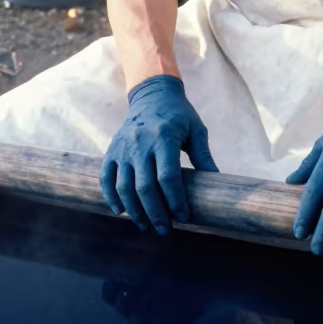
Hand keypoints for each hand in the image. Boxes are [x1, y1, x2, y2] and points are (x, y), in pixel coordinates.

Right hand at [100, 74, 217, 233]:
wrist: (152, 93)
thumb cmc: (179, 114)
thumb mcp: (196, 129)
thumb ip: (203, 155)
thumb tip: (217, 182)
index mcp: (164, 137)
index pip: (168, 177)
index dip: (176, 201)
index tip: (184, 217)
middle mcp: (140, 142)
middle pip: (145, 187)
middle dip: (156, 214)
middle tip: (165, 230)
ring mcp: (123, 147)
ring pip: (124, 187)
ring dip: (135, 211)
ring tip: (146, 226)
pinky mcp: (112, 150)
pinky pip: (106, 178)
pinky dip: (111, 197)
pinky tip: (122, 212)